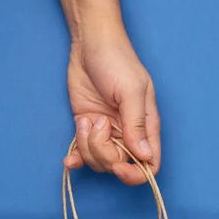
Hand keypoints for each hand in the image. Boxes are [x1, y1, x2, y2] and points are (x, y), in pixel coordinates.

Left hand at [63, 35, 160, 184]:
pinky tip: (68, 159)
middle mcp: (127, 134)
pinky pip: (82, 154)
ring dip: (87, 146)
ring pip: (98, 161)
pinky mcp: (86, 129)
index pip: (149, 164)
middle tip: (99, 124)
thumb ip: (137, 125)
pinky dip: (75, 159)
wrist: (90, 44)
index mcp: (146, 127)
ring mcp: (106, 133)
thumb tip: (144, 155)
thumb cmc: (117, 61)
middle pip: (118, 165)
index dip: (135, 174)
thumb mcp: (131, 91)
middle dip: (103, 152)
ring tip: (87, 120)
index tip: (118, 167)